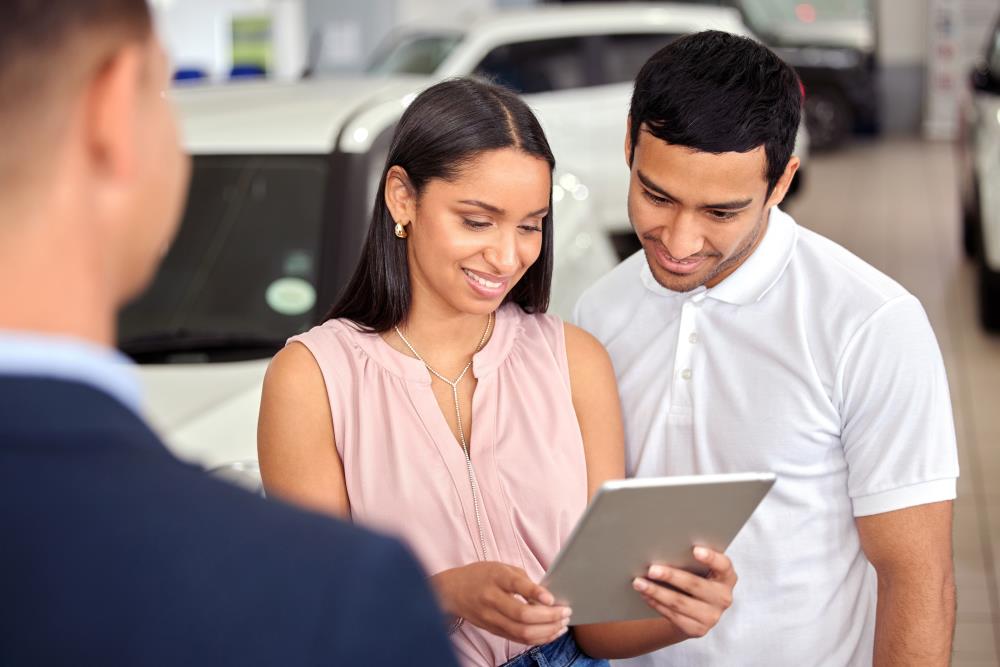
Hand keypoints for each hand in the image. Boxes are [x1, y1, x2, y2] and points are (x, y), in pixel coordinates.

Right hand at [431, 562, 570, 644]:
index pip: (516, 586)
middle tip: (566, 613)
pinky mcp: (494, 630)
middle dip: (549, 617)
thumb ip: (523, 580)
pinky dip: (538, 638)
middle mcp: (492, 599)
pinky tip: (551, 632)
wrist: (452, 592)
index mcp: (495, 578)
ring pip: (522, 632)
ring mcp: (491, 618)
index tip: (552, 599)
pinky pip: (519, 639)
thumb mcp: (501, 568)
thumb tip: (548, 596)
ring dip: (547, 631)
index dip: (535, 593)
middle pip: (522, 616)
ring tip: (563, 625)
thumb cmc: (481, 576)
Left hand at [631, 546, 736, 638]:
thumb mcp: (700, 569)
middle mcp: (723, 597)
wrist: (696, 611)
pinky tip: (645, 595)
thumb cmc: (696, 579)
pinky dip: (656, 604)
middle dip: (671, 576)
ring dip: (656, 592)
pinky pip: (673, 615)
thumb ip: (690, 559)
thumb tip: (663, 547)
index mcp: (727, 577)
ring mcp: (712, 616)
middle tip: (651, 569)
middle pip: (695, 585)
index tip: (695, 549)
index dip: (711, 558)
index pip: (723, 565)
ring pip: (680, 602)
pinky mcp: (698, 629)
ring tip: (639, 582)